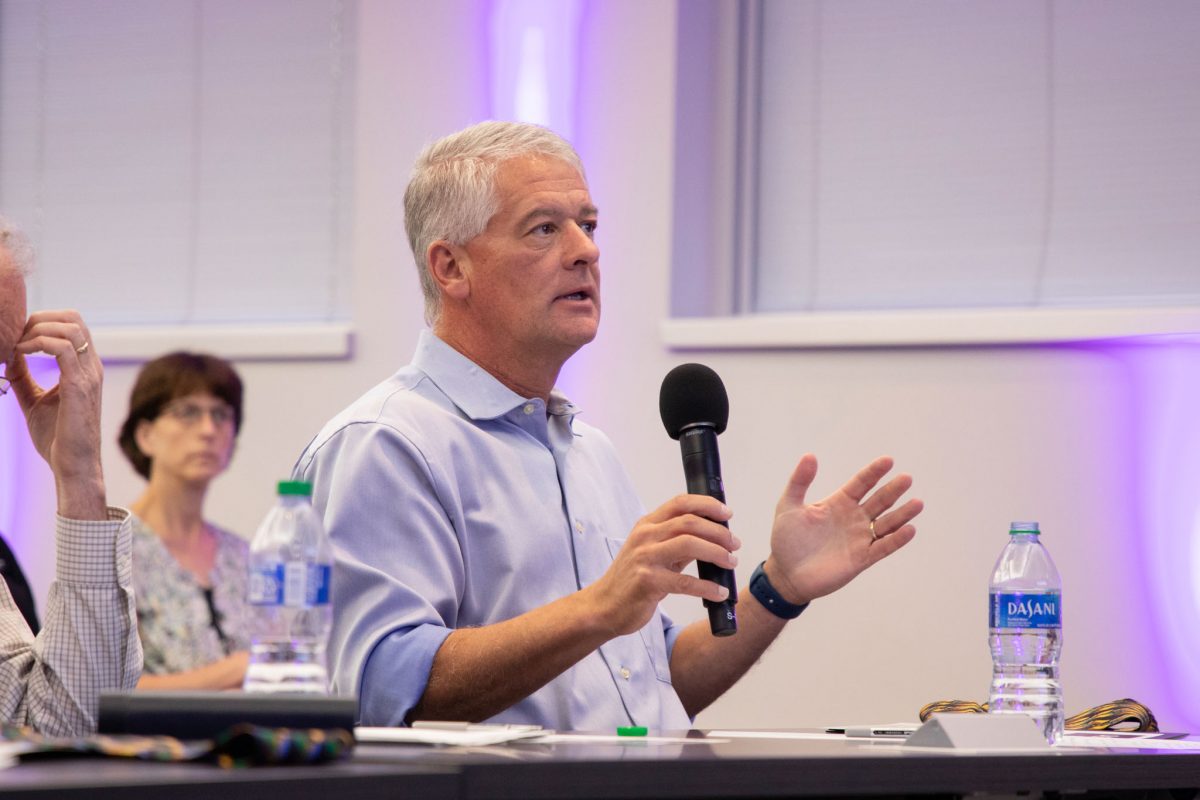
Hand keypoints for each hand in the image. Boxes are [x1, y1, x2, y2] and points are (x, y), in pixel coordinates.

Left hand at [7, 309, 106, 519]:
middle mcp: (91, 367)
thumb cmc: (59, 439)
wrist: (73, 465)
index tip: (17, 337)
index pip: (72, 325)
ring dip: (36, 330)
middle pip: (73, 318)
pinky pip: (61, 348)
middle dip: (39, 319)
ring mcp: (88, 374)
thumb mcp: (35, 401)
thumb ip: (24, 378)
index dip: (42, 322)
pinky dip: (36, 343)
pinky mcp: (79, 385)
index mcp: (85, 369)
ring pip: (69, 327)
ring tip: (16, 345)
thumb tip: (8, 357)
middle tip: (15, 336)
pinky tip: (19, 354)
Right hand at [583, 495, 739, 636]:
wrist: (604, 605)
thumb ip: (677, 541)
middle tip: (734, 544)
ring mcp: (645, 558)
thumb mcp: (652, 552)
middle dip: (718, 532)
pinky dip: (708, 587)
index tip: (727, 513)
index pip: (680, 503)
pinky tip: (719, 592)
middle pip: (689, 522)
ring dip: (717, 553)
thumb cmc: (632, 578)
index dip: (708, 504)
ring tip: (731, 562)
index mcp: (647, 525)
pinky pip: (686, 582)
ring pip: (690, 544)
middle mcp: (645, 536)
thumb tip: (712, 535)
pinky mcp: (648, 582)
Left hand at [764, 454, 921, 605]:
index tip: (888, 461)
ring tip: (917, 503)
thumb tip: (810, 455)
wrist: (786, 573)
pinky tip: (909, 529)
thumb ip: (799, 481)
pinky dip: (897, 539)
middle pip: (879, 501)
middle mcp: (853, 518)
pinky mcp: (862, 559)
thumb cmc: (786, 539)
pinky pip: (883, 547)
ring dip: (902, 514)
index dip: (874, 473)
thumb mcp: (788, 505)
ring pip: (887, 523)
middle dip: (893, 490)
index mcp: (838, 503)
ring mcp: (859, 538)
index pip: (861, 484)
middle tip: (907, 478)